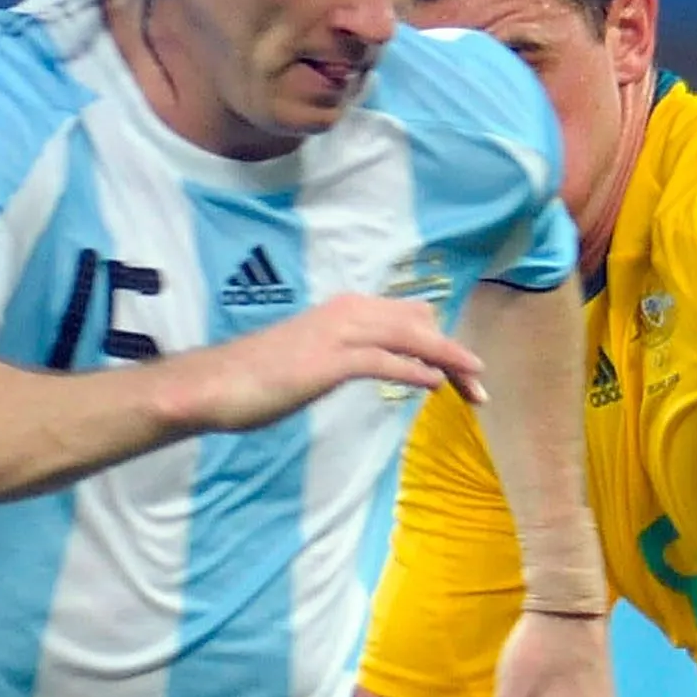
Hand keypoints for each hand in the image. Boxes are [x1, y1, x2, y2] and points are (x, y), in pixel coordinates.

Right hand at [160, 293, 485, 432]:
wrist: (215, 383)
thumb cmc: (261, 375)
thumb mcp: (315, 357)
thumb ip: (349, 354)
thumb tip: (379, 363)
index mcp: (347, 309)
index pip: (411, 317)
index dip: (442, 342)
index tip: (465, 371)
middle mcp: (349, 312)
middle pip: (421, 326)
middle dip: (455, 354)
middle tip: (482, 387)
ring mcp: (340, 333)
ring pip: (412, 339)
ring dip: (449, 362)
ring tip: (475, 386)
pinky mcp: (330, 360)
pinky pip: (385, 361)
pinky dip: (415, 371)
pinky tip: (435, 386)